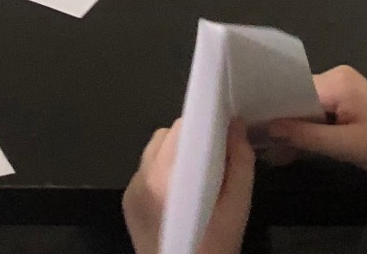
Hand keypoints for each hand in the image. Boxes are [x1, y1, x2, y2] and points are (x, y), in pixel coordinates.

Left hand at [123, 119, 254, 253]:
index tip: (223, 134)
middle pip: (168, 135)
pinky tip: (180, 193)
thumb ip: (240, 164)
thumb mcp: (237, 210)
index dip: (205, 125)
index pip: (183, 128)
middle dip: (192, 139)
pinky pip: (146, 169)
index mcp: (168, 178)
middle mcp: (143, 178)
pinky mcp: (127, 200)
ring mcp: (132, 189)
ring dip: (176, 153)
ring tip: (197, 176)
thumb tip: (236, 126)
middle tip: (215, 159)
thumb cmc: (213, 249)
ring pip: (155, 149)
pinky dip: (163, 171)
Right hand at [263, 67, 366, 175]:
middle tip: (257, 147)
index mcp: (335, 80)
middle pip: (295, 97)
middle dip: (279, 122)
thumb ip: (305, 136)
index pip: (292, 90)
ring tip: (271, 153)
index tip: (248, 128)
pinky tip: (291, 148)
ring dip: (292, 128)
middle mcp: (335, 76)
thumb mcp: (344, 146)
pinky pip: (316, 111)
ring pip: (304, 106)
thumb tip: (266, 128)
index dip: (272, 109)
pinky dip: (306, 129)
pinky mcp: (345, 101)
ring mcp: (341, 87)